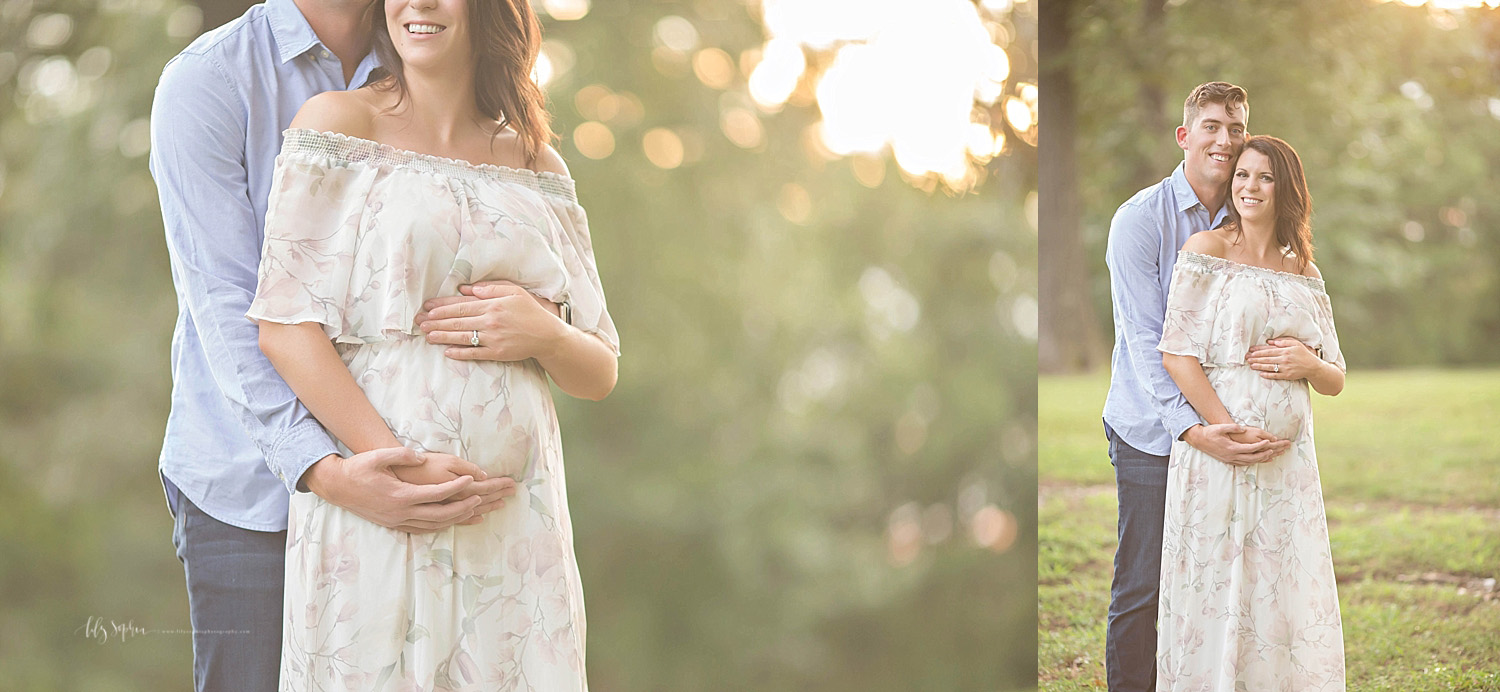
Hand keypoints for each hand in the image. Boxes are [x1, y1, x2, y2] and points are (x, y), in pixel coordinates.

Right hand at [302, 448, 491, 533]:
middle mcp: (401, 512)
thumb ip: (402, 455)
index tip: (472, 480)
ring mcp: (397, 521)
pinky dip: (439, 526)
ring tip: (473, 511)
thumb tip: (421, 457)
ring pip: (433, 525)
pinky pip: (422, 529)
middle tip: (480, 499)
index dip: (456, 487)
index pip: (437, 493)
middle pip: (440, 514)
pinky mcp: (393, 525)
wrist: (337, 486)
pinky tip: (450, 522)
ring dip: (454, 519)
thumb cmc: (358, 468)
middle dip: (463, 508)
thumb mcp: (378, 456)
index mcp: (400, 495)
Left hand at [416, 282, 564, 361]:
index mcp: (492, 305)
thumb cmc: (531, 312)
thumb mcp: (514, 292)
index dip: (442, 307)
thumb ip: (490, 288)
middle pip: (457, 322)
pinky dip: (460, 353)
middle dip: (436, 322)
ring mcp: (493, 339)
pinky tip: (447, 352)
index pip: (461, 306)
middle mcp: (490, 321)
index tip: (427, 308)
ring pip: (462, 337)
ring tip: (427, 336)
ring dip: (443, 337)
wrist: (548, 336)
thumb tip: (466, 289)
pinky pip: (474, 353)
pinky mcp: (498, 353)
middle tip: (419, 323)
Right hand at [1182, 423, 1290, 465]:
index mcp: (1231, 447)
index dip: (1260, 445)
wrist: (1199, 440)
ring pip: (1248, 462)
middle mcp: (1231, 455)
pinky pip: (1243, 463)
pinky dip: (1252, 462)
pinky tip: (1257, 461)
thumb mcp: (1220, 427)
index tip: (1269, 442)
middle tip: (1274, 451)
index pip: (1250, 448)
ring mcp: (1230, 459)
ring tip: (1269, 457)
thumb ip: (1232, 427)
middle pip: (1252, 458)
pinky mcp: (1228, 461)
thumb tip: (1243, 428)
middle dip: (1264, 455)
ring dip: (1259, 460)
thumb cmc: (1210, 432)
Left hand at [1246, 338, 1322, 380]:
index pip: (1269, 351)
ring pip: (1269, 367)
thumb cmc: (1303, 354)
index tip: (1251, 351)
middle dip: (1256, 358)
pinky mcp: (1287, 375)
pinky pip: (1276, 375)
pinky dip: (1268, 375)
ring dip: (1259, 366)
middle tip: (1247, 358)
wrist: (1313, 366)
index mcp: (1285, 351)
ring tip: (1251, 365)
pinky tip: (1261, 374)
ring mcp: (1285, 368)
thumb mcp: (1295, 344)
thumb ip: (1283, 341)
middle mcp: (1284, 359)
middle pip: (1267, 359)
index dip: (1259, 351)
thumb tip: (1270, 342)